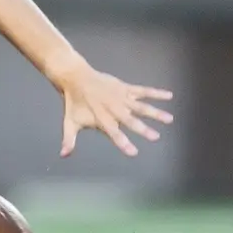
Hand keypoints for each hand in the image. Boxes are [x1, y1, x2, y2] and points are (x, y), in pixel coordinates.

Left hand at [56, 63, 173, 157]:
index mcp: (101, 118)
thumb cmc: (73, 102)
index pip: (112, 132)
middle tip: (155, 137)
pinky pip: (143, 90)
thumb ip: (69, 139)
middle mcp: (112, 108)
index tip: (133, 152)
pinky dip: (156, 92)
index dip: (122, 142)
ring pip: (140, 105)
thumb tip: (63, 155)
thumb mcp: (69, 122)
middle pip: (129, 120)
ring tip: (169, 119)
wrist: (74, 77)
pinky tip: (169, 96)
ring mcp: (120, 97)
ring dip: (155, 112)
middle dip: (142, 128)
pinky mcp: (124, 88)